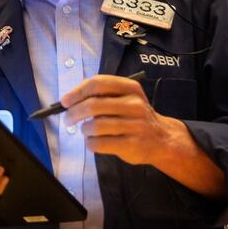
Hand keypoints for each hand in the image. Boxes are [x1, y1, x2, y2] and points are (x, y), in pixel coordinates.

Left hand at [61, 74, 186, 166]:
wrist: (162, 139)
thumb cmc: (135, 118)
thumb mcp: (126, 98)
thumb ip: (102, 95)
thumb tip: (69, 100)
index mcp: (130, 88)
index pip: (98, 83)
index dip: (77, 92)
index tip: (65, 101)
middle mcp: (134, 104)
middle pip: (93, 105)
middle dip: (74, 113)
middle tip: (68, 119)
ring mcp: (135, 125)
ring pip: (95, 126)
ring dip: (84, 130)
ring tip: (86, 131)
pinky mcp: (132, 144)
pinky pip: (99, 144)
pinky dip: (90, 143)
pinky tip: (94, 141)